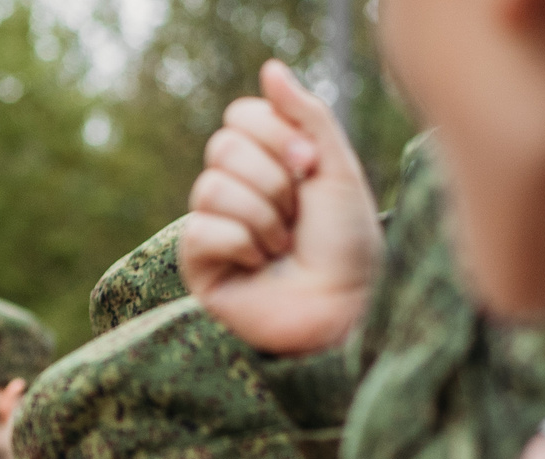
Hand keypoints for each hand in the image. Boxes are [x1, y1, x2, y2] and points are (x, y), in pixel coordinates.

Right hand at [181, 60, 383, 355]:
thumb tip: (269, 69)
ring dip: (261, 217)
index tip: (310, 166)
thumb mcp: (335, 165)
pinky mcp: (198, 265)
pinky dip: (242, 246)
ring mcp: (212, 226)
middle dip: (272, 180)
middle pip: (222, 147)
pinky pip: (201, 230)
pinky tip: (259, 266)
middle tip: (296, 214)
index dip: (276, 135)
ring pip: (211, 187)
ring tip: (282, 245)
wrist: (345, 303)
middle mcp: (233, 188)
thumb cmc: (347, 241)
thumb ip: (307, 113)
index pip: (239, 116)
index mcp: (263, 160)